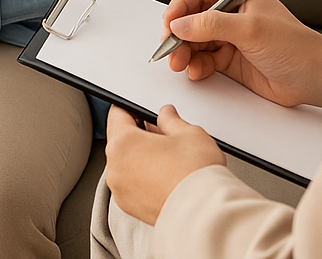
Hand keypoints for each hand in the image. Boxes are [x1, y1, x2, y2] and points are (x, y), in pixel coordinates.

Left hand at [105, 104, 225, 224]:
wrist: (206, 214)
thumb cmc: (195, 175)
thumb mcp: (188, 132)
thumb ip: (171, 119)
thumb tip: (166, 115)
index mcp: (123, 144)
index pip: (117, 113)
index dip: (131, 107)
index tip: (141, 109)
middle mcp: (116, 169)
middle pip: (120, 140)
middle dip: (138, 133)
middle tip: (162, 133)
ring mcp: (122, 191)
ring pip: (126, 163)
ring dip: (140, 156)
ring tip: (168, 156)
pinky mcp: (131, 208)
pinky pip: (131, 184)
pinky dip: (143, 177)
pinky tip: (165, 175)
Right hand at [163, 0, 321, 109]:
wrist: (315, 78)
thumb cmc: (294, 45)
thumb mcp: (250, 29)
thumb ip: (212, 25)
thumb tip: (179, 25)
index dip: (179, 8)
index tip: (168, 25)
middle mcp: (231, 11)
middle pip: (191, 18)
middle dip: (178, 34)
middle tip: (169, 49)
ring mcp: (229, 36)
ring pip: (194, 41)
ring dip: (184, 52)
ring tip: (180, 64)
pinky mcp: (230, 59)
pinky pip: (203, 60)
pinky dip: (196, 66)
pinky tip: (196, 71)